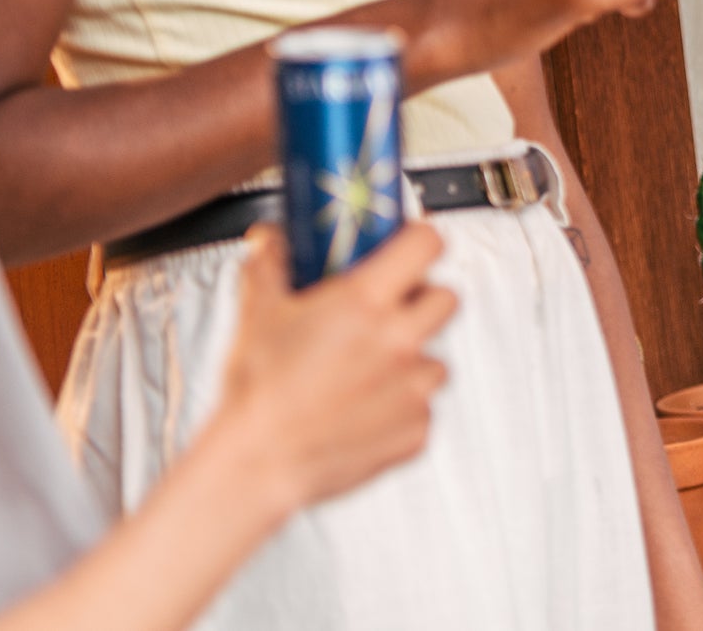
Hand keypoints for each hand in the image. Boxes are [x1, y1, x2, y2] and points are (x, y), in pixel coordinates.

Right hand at [215, 225, 456, 509]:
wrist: (256, 463)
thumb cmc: (258, 393)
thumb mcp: (258, 314)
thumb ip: (269, 265)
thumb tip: (269, 240)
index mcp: (365, 303)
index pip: (427, 244)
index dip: (421, 240)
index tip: (409, 246)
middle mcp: (399, 341)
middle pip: (446, 298)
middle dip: (423, 300)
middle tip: (391, 310)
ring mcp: (413, 388)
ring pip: (436, 358)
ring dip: (411, 360)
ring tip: (366, 372)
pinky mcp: (417, 430)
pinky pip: (423, 407)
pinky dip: (401, 407)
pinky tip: (363, 410)